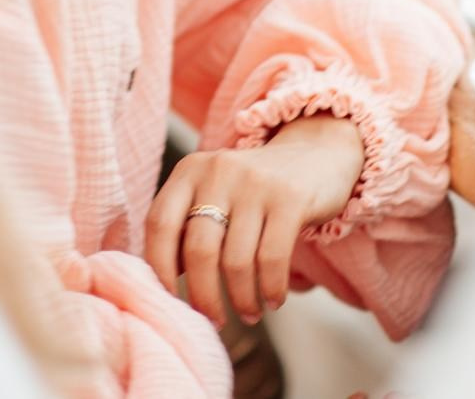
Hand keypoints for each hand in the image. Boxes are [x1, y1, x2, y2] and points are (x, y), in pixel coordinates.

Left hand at [146, 115, 364, 327]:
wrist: (315, 155)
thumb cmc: (253, 191)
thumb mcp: (215, 195)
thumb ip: (188, 228)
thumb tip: (167, 284)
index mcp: (190, 170)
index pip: (159, 223)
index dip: (159, 268)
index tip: (171, 301)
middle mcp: (219, 171)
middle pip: (199, 249)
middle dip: (204, 296)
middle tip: (214, 320)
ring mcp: (255, 183)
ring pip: (236, 260)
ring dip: (242, 299)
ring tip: (249, 314)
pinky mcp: (290, 198)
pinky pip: (272, 258)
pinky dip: (271, 288)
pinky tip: (274, 300)